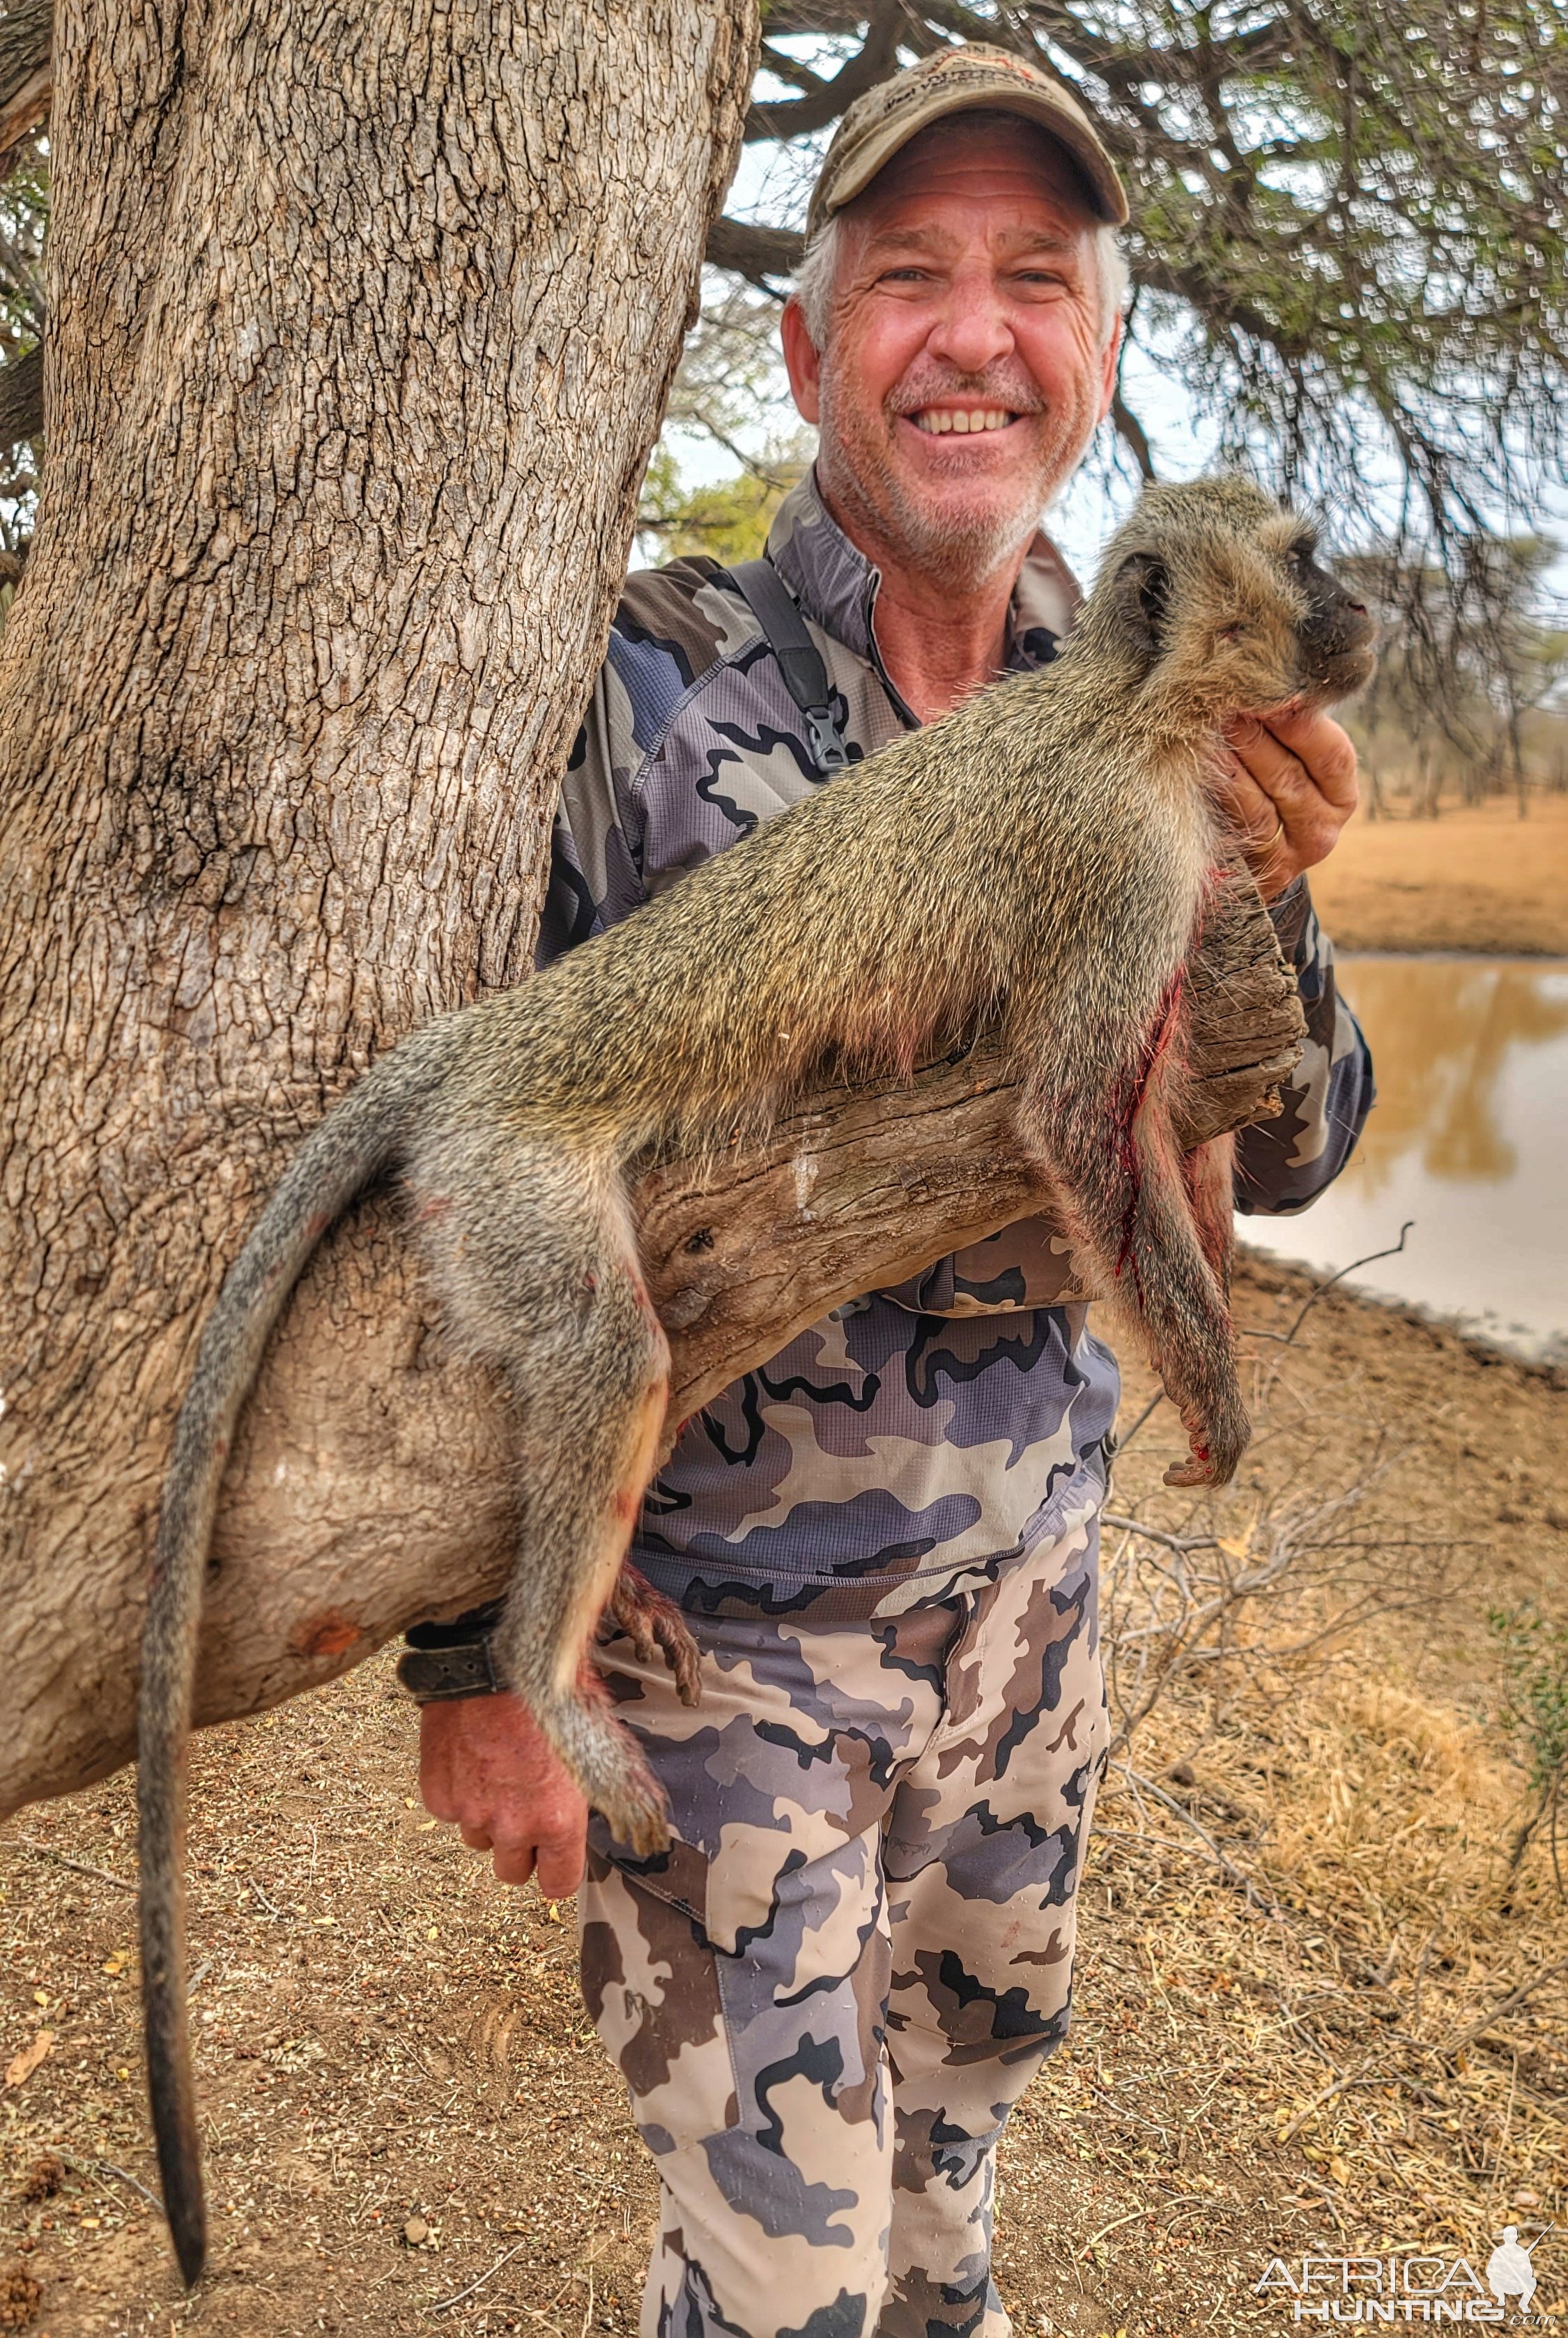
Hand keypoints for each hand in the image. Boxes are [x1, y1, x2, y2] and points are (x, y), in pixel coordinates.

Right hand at [419, 1693, 587, 1894]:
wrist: (492, 1659)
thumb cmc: (547, 1690)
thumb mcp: (588, 1739)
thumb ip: (588, 1787)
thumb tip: (605, 1804)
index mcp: (557, 1819)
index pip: (558, 1884)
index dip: (558, 1869)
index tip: (556, 1856)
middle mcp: (512, 1825)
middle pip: (513, 1872)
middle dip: (521, 1848)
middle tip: (525, 1810)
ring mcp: (470, 1812)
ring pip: (479, 1840)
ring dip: (488, 1819)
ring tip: (498, 1774)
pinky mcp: (438, 1794)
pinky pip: (450, 1812)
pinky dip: (459, 1794)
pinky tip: (471, 1759)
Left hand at [1216, 702, 1358, 900]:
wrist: (1248, 861)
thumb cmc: (1268, 788)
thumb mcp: (1288, 758)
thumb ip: (1284, 723)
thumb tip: (1257, 666)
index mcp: (1341, 793)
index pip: (1331, 754)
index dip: (1301, 722)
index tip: (1269, 687)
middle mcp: (1324, 828)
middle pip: (1289, 777)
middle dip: (1254, 734)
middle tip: (1225, 699)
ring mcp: (1291, 855)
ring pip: (1260, 804)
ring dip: (1231, 761)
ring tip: (1209, 725)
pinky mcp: (1258, 872)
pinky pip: (1236, 827)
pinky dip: (1219, 793)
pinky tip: (1202, 765)